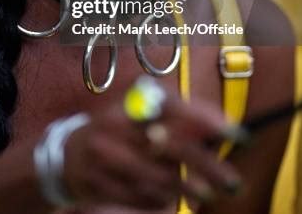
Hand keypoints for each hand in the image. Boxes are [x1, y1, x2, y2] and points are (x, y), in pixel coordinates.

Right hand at [63, 92, 243, 209]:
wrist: (68, 154)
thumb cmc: (117, 127)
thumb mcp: (140, 108)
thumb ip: (176, 113)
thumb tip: (220, 124)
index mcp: (130, 100)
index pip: (172, 106)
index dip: (204, 118)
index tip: (233, 132)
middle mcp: (117, 125)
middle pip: (170, 146)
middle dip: (206, 165)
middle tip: (232, 181)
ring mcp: (106, 156)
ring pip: (158, 178)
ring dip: (188, 189)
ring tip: (208, 193)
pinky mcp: (100, 184)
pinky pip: (141, 197)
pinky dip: (163, 200)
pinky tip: (173, 199)